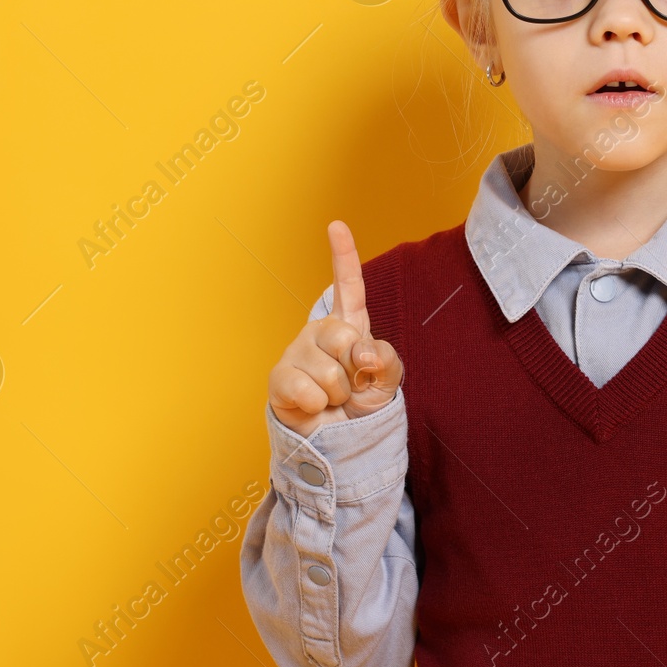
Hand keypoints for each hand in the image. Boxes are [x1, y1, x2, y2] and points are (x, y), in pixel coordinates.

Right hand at [268, 220, 403, 435]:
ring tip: (333, 397)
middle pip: (343, 337)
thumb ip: (387, 361)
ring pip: (328, 372)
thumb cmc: (362, 404)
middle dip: (355, 369)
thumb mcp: (387, 381)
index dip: (343, 255)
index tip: (336, 225)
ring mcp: (296, 352)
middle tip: (351, 384)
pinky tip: (314, 406)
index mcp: (348, 325)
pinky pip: (307, 390)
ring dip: (339, 393)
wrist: (340, 441)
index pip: (348, 286)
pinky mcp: (279, 378)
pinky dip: (318, 405)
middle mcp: (319, 332)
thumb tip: (363, 353)